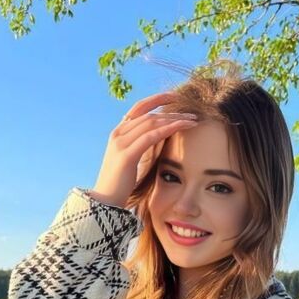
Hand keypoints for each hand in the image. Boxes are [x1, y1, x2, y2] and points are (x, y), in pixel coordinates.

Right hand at [90, 91, 197, 208]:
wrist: (105, 202)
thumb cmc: (120, 184)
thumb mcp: (131, 160)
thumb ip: (140, 146)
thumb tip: (159, 138)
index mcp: (118, 133)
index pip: (139, 107)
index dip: (157, 99)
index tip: (175, 96)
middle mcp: (118, 133)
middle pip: (149, 114)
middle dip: (172, 110)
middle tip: (191, 112)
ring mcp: (121, 142)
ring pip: (152, 122)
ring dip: (175, 119)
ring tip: (192, 120)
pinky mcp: (126, 155)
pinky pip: (152, 136)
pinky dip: (169, 129)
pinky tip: (182, 127)